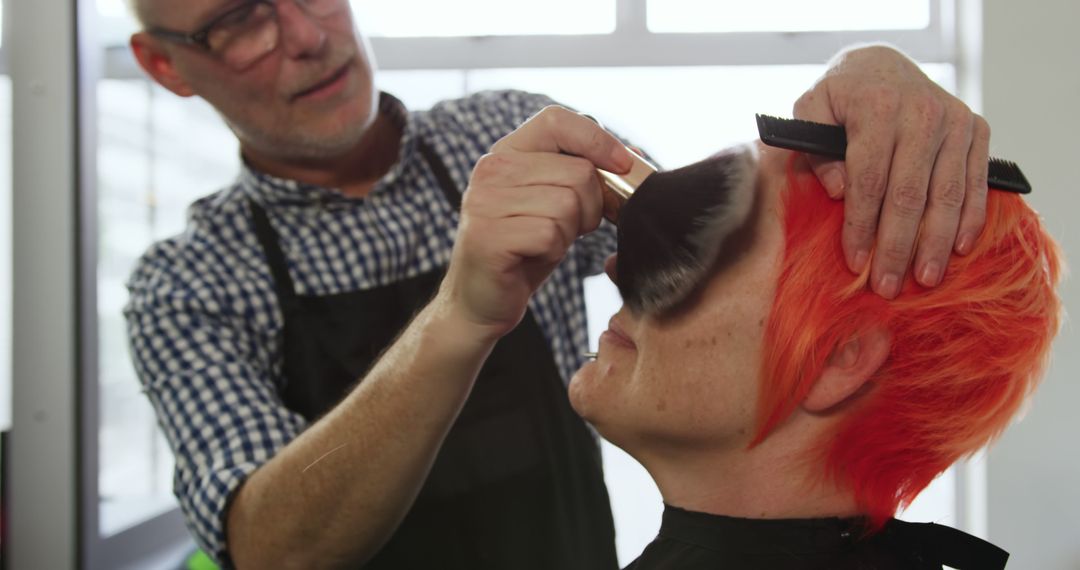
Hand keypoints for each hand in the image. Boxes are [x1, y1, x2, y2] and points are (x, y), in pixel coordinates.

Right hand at [439, 106, 633, 337]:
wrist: (482, 298)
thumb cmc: (526, 248)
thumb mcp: (558, 203)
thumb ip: (588, 175)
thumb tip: (637, 158)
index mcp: (508, 152)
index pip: (557, 120)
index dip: (597, 139)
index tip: (622, 166)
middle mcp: (491, 169)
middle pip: (578, 172)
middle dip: (590, 207)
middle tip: (568, 228)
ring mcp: (485, 202)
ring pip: (568, 205)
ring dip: (569, 232)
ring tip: (545, 242)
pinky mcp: (488, 236)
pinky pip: (550, 234)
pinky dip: (553, 251)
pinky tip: (532, 256)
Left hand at [793, 44, 990, 297]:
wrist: (880, 65)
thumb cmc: (838, 98)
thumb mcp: (809, 111)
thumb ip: (814, 150)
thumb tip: (838, 190)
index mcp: (878, 108)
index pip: (870, 180)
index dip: (862, 226)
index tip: (854, 263)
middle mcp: (922, 112)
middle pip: (910, 194)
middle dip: (898, 246)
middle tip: (888, 286)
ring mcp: (954, 121)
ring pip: (947, 194)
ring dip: (936, 242)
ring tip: (925, 279)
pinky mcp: (976, 130)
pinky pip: (975, 183)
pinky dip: (969, 218)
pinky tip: (958, 249)